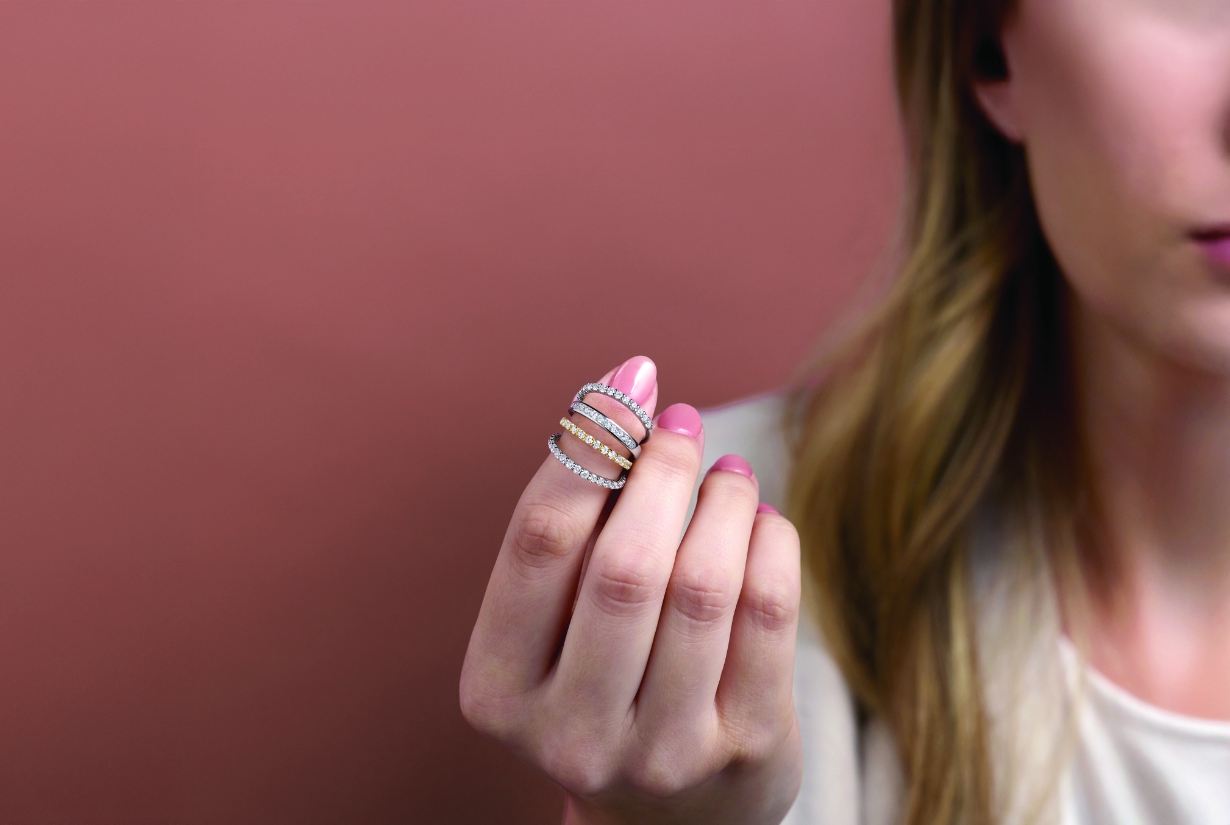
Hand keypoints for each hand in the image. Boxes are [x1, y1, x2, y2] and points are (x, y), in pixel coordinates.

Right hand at [459, 356, 803, 824]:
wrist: (666, 820)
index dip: (588, 443)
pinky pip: (768, 615)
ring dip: (721, 501)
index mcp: (497, 689)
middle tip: (681, 424)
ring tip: (725, 469)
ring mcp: (662, 755)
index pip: (540, 541)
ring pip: (703, 586)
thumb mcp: (553, 627)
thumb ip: (573, 532)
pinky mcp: (746, 754)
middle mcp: (569, 736)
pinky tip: (760, 519)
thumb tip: (627, 394)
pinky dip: (770, 542)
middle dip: (661, 469)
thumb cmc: (599, 684)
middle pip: (625, 566)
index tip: (629, 380)